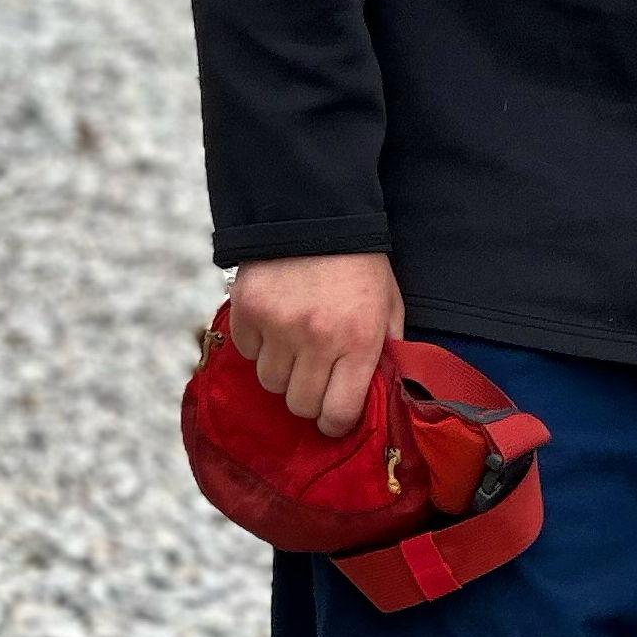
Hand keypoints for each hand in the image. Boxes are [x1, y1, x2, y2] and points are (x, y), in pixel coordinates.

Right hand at [229, 251, 403, 436]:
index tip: (333, 418)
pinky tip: (274, 323)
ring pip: (269, 383)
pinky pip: (246, 352)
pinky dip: (258, 345)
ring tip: (294, 346)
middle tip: (314, 377)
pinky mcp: (248, 310)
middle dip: (308, 398)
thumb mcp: (390, 306)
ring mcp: (278, 325)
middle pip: (300, 405)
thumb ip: (387, 351)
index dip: (335, 423)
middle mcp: (317, 339)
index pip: (338, 413)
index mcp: (359, 341)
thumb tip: (379, 395)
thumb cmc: (360, 266)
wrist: (317, 212)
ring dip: (282, 372)